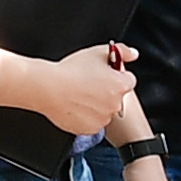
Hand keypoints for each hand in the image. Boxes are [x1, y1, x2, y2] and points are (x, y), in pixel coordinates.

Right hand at [23, 43, 139, 137]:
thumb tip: (133, 54)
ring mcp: (102, 119)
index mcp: (120, 86)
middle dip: (106, 92)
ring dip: (97, 106)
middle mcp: (115, 105)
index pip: (128, 81)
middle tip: (89, 84)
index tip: (105, 76)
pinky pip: (92, 123)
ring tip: (79, 95)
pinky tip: (75, 106)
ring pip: (104, 111)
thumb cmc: (70, 70)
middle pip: (116, 97)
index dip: (116, 77)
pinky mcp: (89, 129)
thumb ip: (122, 51)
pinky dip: (86, 117)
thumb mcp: (97, 52)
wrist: (47, 88)